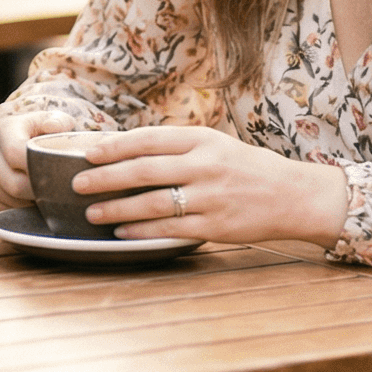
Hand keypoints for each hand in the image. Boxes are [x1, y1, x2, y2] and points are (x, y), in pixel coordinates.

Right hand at [0, 108, 80, 206]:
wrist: (35, 144)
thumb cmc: (50, 134)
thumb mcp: (59, 122)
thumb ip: (60, 122)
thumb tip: (52, 127)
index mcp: (5, 128)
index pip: (15, 153)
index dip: (38, 168)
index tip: (60, 176)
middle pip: (13, 183)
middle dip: (40, 191)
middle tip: (61, 191)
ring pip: (8, 199)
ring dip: (32, 201)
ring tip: (49, 192)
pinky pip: (3, 208)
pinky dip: (22, 208)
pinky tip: (36, 198)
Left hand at [74, 124, 349, 245]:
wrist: (293, 195)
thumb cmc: (248, 168)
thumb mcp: (216, 145)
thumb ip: (178, 147)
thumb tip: (128, 151)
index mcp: (203, 139)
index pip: (149, 139)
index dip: (115, 146)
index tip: (88, 152)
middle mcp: (205, 165)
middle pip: (144, 170)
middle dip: (105, 178)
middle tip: (78, 184)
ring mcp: (211, 197)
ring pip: (153, 203)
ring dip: (117, 209)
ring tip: (92, 213)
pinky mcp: (216, 225)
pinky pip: (170, 229)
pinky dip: (142, 231)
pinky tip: (122, 232)